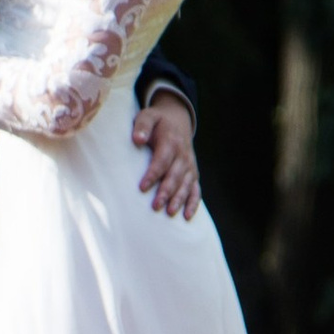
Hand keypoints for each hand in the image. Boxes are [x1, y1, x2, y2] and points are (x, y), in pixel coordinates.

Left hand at [134, 88, 200, 218]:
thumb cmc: (157, 121)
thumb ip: (142, 126)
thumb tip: (138, 139)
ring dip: (179, 199)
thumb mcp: (148, 116)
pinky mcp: (193, 173)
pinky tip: (186, 216)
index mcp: (171, 141)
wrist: (177, 119)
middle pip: (175, 175)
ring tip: (169, 212)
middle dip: (166, 191)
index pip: (162, 160)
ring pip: (186, 184)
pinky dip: (193, 202)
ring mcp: (189, 165)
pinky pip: (196, 189)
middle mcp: (183, 154)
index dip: (153, 174)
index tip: (142, 187)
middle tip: (156, 206)